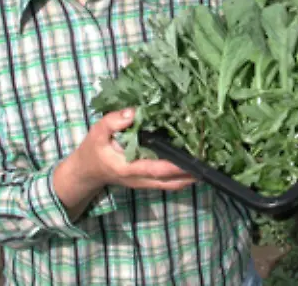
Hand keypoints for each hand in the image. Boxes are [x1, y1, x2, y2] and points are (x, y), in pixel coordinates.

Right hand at [72, 108, 196, 191]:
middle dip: (191, 174)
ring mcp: (144, 183)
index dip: (175, 166)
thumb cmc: (93, 149)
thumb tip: (135, 112)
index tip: (193, 159)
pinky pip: (168, 182)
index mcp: (128, 168)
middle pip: (170, 182)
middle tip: (211, 162)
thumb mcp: (97, 132)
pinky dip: (182, 176)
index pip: (156, 169)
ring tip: (208, 163)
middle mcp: (140, 179)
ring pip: (172, 185)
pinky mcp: (147, 181)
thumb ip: (113, 121)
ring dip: (190, 177)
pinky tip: (194, 165)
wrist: (86, 172)